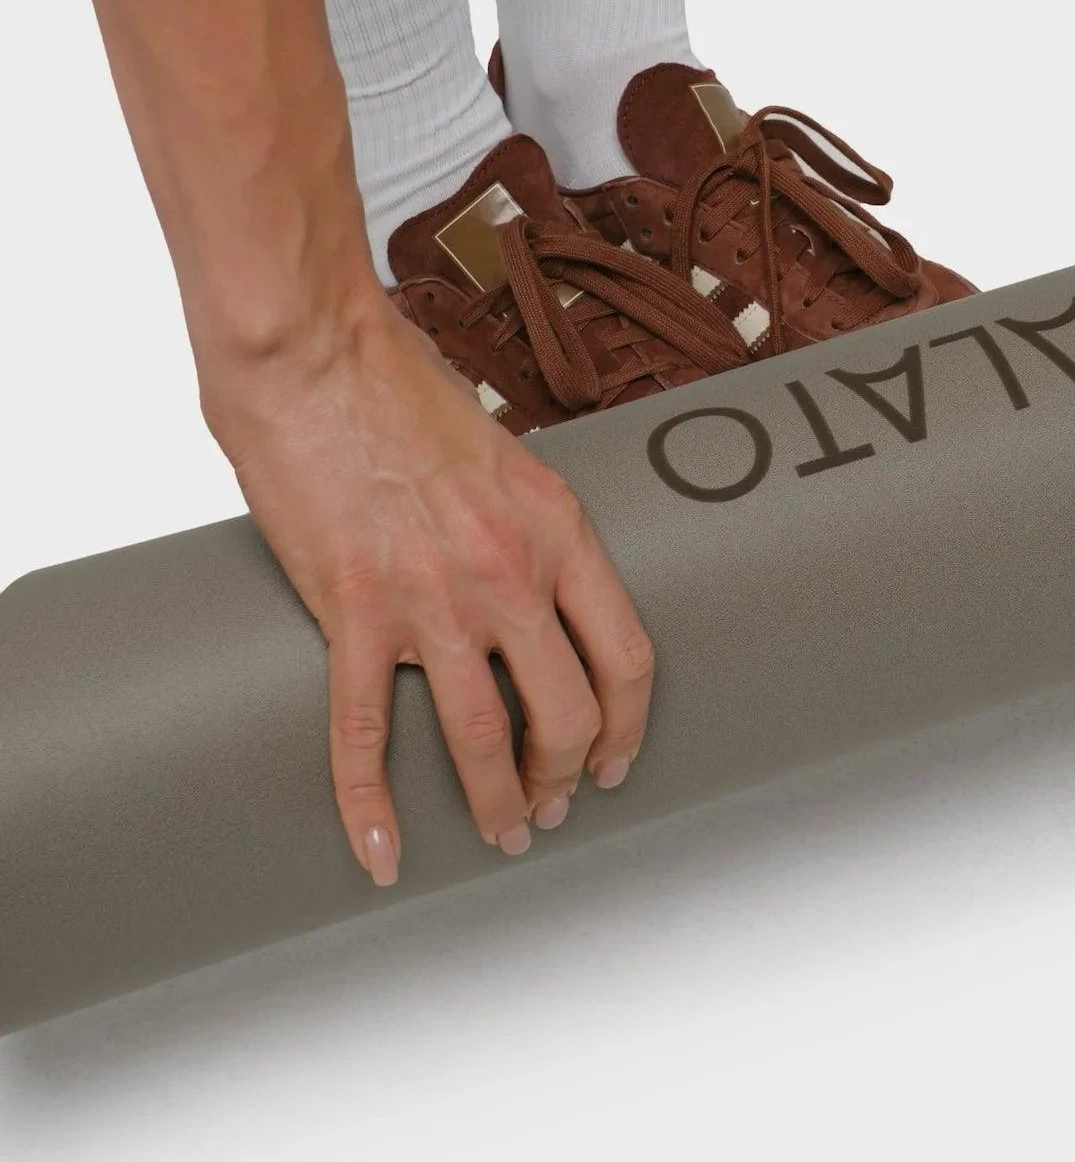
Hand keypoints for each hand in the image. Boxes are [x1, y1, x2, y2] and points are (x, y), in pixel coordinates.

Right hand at [201, 291, 653, 886]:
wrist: (316, 354)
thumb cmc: (400, 385)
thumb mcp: (502, 451)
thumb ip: (523, 521)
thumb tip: (531, 578)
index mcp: (556, 526)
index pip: (625, 654)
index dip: (627, 724)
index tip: (615, 756)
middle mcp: (508, 572)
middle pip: (566, 711)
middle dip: (563, 774)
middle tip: (551, 802)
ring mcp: (431, 600)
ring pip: (482, 738)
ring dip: (496, 802)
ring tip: (500, 831)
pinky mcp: (353, 612)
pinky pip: (364, 736)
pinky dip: (371, 808)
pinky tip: (382, 851)